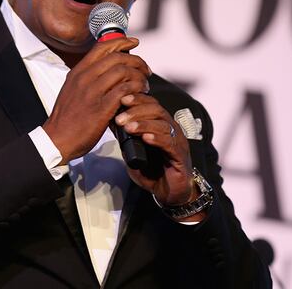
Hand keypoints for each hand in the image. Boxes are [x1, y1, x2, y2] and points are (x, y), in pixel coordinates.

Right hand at [43, 37, 150, 163]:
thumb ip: (87, 78)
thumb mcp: (72, 89)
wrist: (57, 139)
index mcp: (78, 72)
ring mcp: (93, 92)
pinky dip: (136, 89)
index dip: (121, 41)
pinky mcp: (102, 108)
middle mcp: (84, 78)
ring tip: (144, 85)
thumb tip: (107, 69)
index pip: (102, 47)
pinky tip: (140, 94)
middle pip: (116, 57)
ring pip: (123, 71)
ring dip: (138, 76)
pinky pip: (125, 90)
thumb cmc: (66, 117)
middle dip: (136, 61)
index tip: (134, 42)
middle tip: (145, 69)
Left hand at [114, 93, 204, 220]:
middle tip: (120, 118)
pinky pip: (170, 143)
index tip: (121, 99)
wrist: (170, 193)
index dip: (137, 99)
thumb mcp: (133, 152)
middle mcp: (171, 129)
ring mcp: (177, 141)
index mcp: (160, 124)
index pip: (151, 104)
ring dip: (144, 124)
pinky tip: (145, 138)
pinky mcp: (181, 156)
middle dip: (136, 111)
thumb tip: (110, 122)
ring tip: (128, 127)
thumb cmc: (153, 171)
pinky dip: (157, 138)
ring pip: (163, 124)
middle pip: (156, 110)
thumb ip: (125, 139)